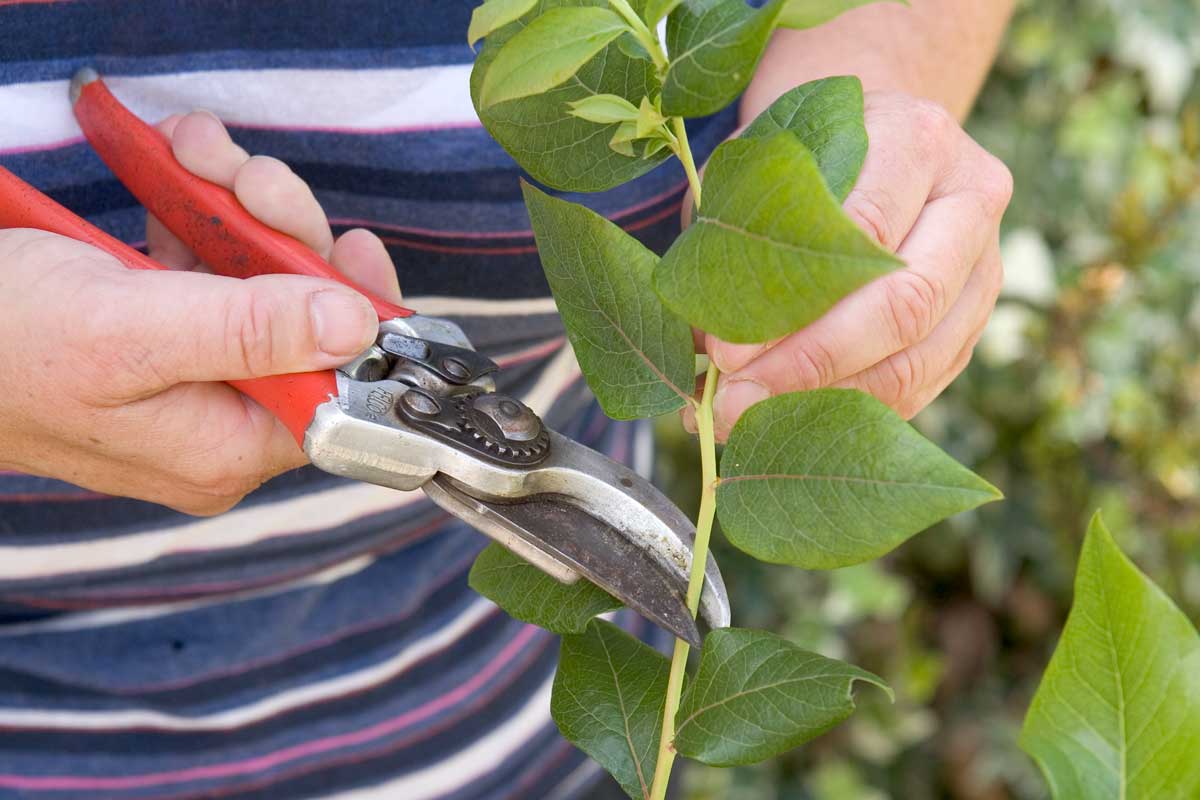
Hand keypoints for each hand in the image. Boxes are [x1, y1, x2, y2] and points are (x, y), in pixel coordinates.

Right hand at [0, 111, 401, 513]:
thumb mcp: (129, 331)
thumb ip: (249, 330)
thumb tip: (356, 327)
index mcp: (223, 447)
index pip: (338, 390)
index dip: (357, 317)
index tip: (354, 248)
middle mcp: (216, 420)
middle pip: (303, 324)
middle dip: (282, 235)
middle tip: (249, 178)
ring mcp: (187, 373)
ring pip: (257, 282)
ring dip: (236, 205)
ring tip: (194, 152)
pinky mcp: (156, 331)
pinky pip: (207, 266)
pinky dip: (197, 209)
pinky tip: (175, 166)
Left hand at [690, 91, 1012, 439]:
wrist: (869, 142)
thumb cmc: (799, 155)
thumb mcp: (758, 164)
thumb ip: (733, 232)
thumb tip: (705, 341)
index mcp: (917, 138)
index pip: (864, 230)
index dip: (792, 300)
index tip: (724, 351)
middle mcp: (970, 200)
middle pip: (907, 303)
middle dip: (813, 364)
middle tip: (735, 401)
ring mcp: (983, 268)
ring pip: (918, 359)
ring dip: (827, 401)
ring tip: (745, 419)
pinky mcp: (973, 324)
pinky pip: (917, 387)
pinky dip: (848, 411)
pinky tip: (784, 421)